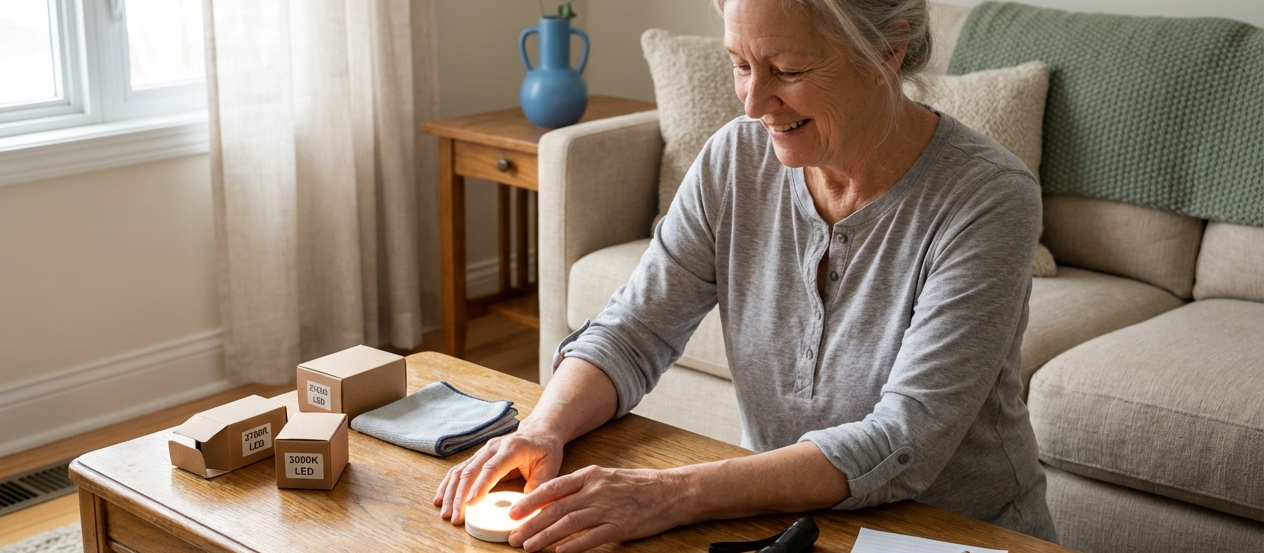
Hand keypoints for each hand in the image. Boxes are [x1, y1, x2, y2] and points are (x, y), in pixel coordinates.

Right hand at [433, 425, 564, 523]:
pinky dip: (448, 485)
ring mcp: (482, 451)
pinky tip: (440, 499)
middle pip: (471, 471)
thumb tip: (526, 509)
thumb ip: (538, 488)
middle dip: (460, 495)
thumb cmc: (545, 449)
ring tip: (446, 513)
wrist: (539, 431)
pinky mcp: (477, 457)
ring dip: (451, 493)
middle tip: (455, 516)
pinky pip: (458, 471)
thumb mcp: (550, 468)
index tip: (470, 503)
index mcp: (513, 448)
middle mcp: (493, 447)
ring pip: (461, 471)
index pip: (492, 468)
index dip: (480, 485)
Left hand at [507, 465, 690, 552]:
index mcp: (590, 476)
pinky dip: (574, 546)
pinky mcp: (621, 526)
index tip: (513, 513)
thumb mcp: (606, 477)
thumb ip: (581, 487)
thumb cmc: (639, 485)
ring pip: (569, 523)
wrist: (672, 490)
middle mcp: (596, 490)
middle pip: (555, 508)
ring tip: (529, 547)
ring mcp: (608, 509)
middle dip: (531, 523)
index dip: (530, 501)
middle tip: (514, 536)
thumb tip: (553, 500)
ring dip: (545, 537)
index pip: (552, 488)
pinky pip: (592, 538)